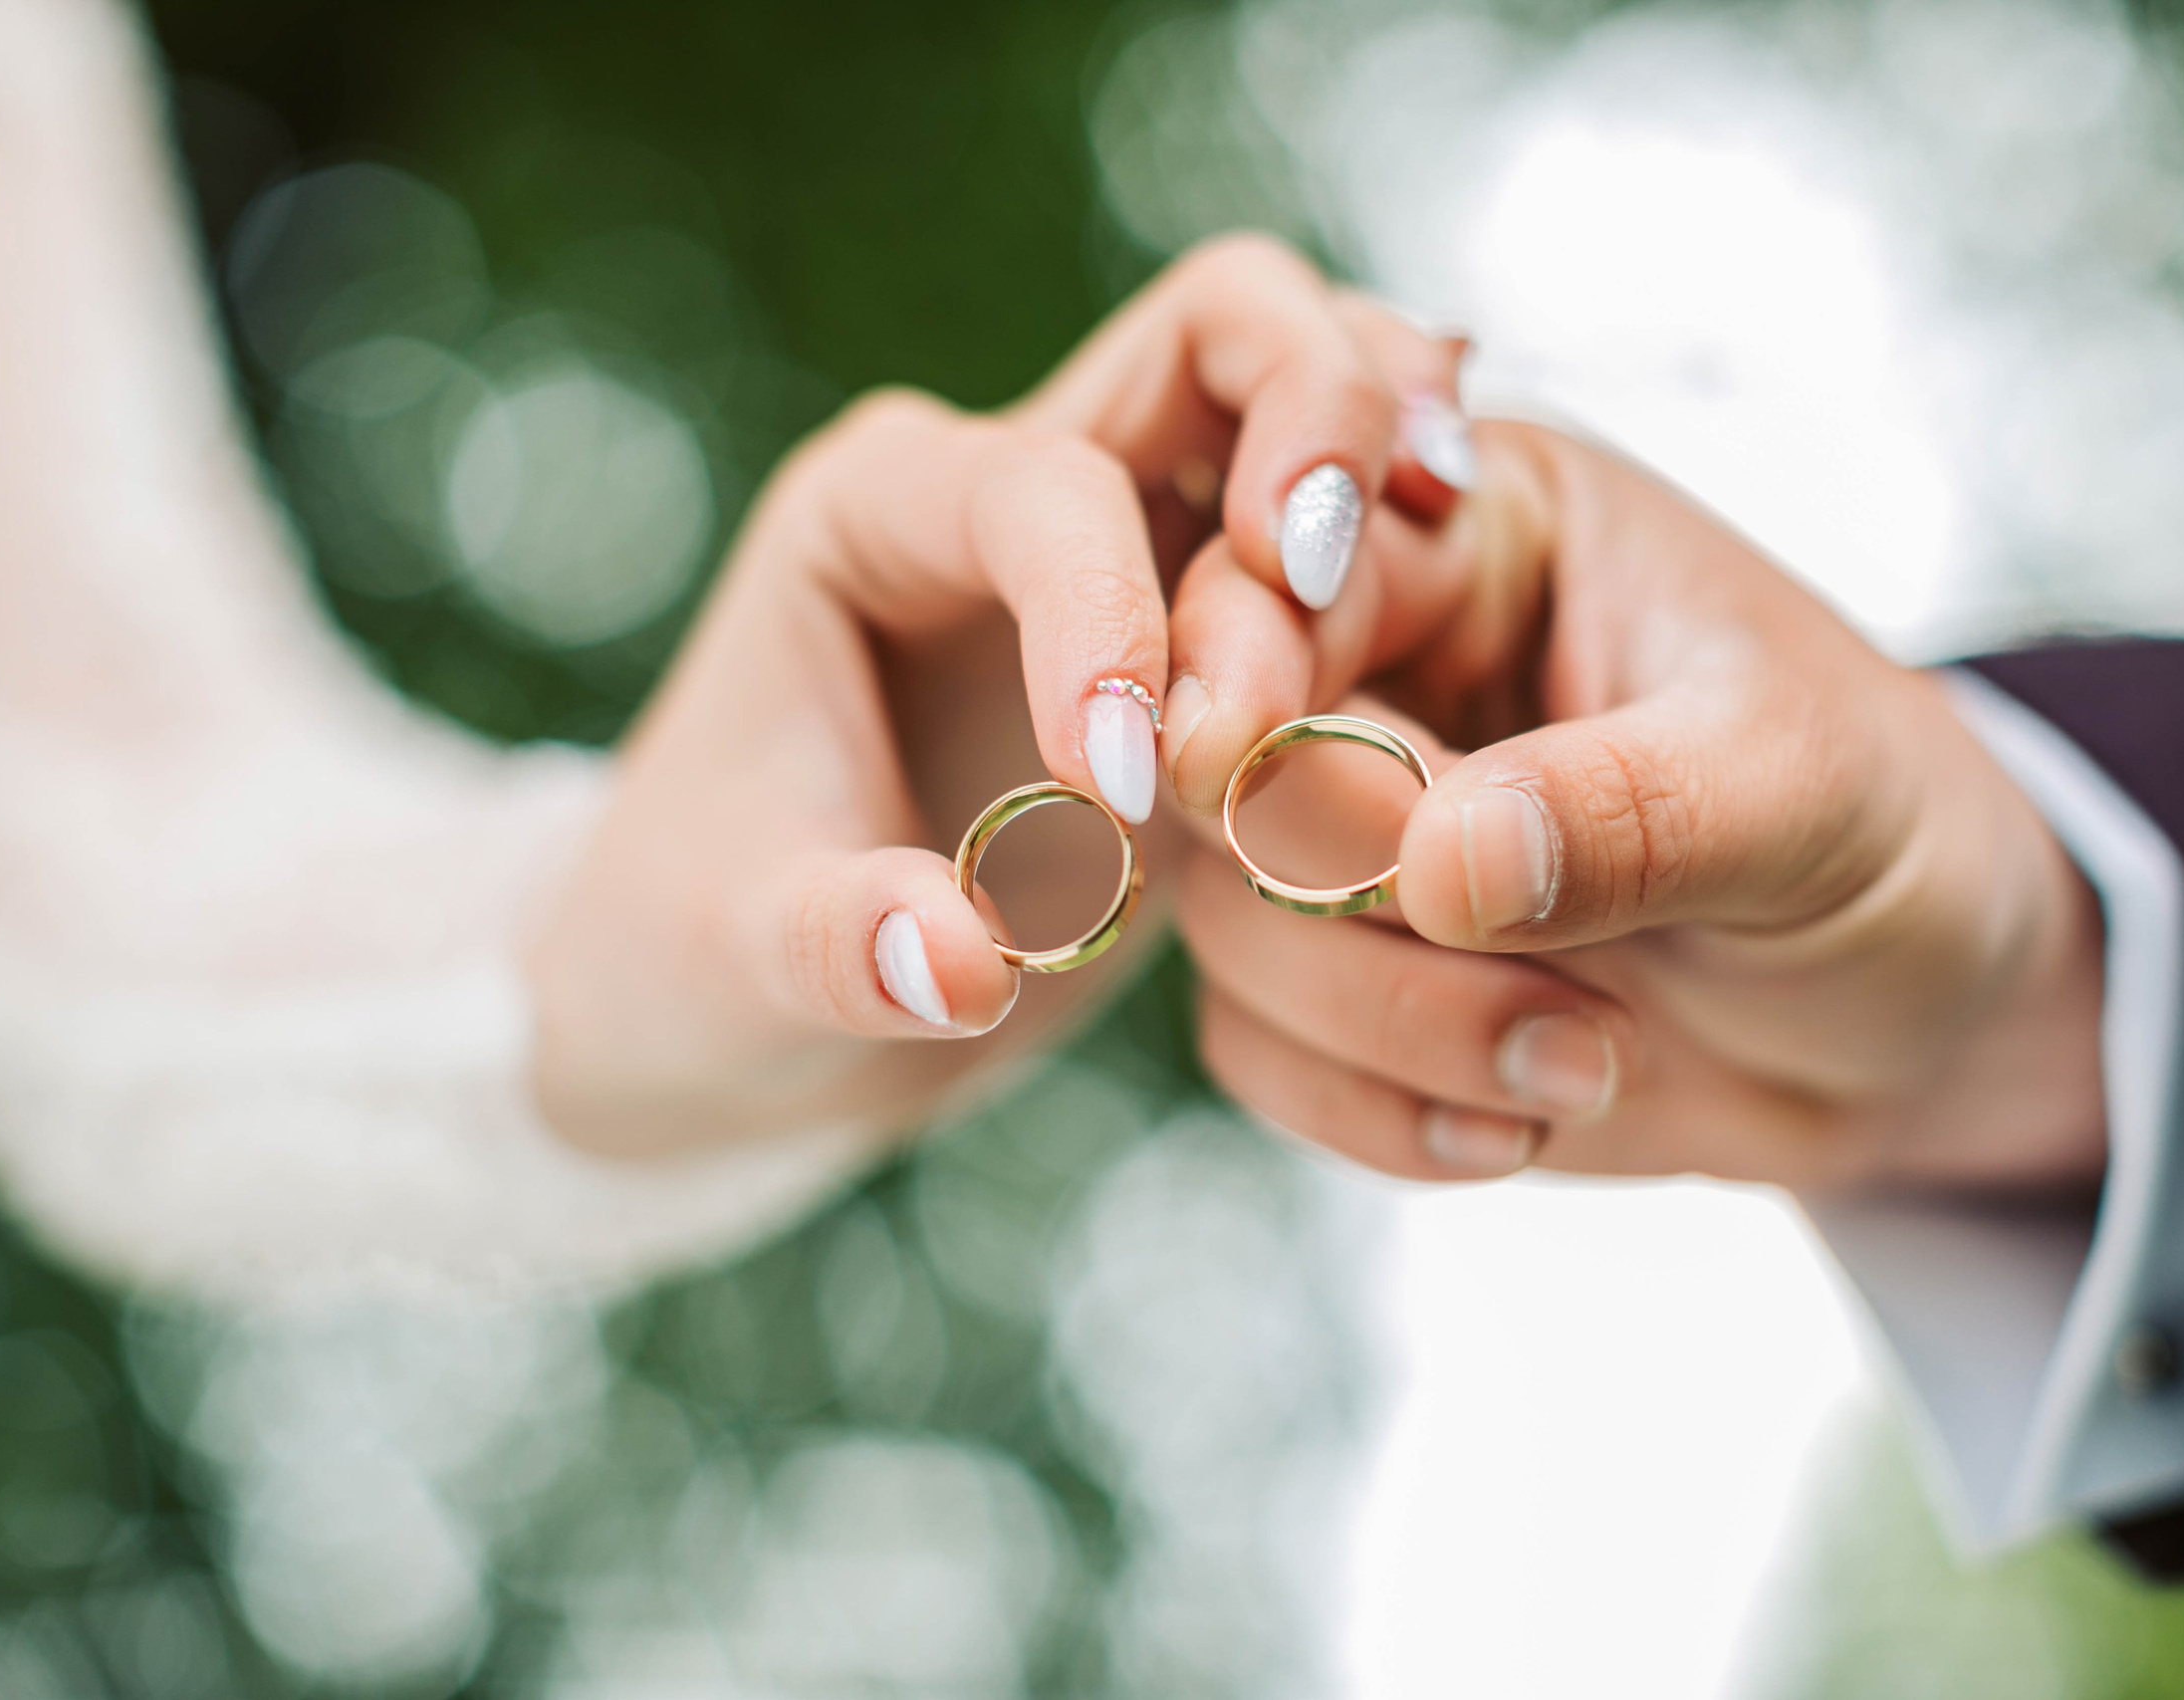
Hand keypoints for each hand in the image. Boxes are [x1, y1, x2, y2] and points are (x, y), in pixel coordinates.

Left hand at [525, 236, 1462, 1155]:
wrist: (743, 995)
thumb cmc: (702, 950)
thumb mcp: (736, 962)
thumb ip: (842, 947)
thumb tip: (966, 964)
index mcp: (883, 511)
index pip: (1039, 486)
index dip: (1107, 608)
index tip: (1126, 785)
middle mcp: (1017, 488)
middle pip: (1215, 332)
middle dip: (1311, 410)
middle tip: (1347, 553)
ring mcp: (1132, 547)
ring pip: (1302, 417)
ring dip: (1383, 486)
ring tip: (1444, 571)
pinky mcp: (1211, 638)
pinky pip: (1339, 560)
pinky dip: (1414, 557)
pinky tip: (1481, 594)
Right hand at [1179, 423, 2108, 1198]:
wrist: (1924, 1013)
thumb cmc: (1888, 833)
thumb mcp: (1805, 789)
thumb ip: (1629, 809)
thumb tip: (1431, 861)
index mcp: (1478, 538)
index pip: (1284, 567)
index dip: (1235, 664)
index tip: (1227, 769)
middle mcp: (1381, 668)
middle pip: (1221, 765)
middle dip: (1349, 906)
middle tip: (1545, 985)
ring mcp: (1342, 831)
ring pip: (1228, 923)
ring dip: (1393, 1026)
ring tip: (1592, 1056)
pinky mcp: (1338, 973)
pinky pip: (1256, 1044)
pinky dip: (1380, 1109)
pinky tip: (1528, 1116)